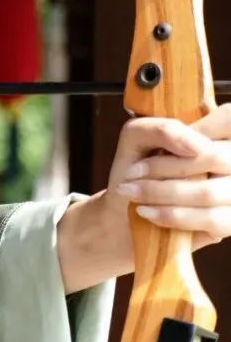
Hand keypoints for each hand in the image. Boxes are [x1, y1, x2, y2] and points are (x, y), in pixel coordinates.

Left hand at [56, 110, 230, 292]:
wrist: (122, 217)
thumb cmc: (135, 172)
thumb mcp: (139, 139)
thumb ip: (164, 130)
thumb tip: (195, 147)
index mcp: (216, 134)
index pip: (228, 118)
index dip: (197, 129)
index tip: (156, 146)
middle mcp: (230, 161)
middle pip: (216, 157)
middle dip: (166, 167)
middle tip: (133, 173)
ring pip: (208, 192)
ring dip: (162, 193)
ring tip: (132, 193)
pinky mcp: (228, 223)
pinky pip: (209, 220)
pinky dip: (172, 215)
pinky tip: (147, 212)